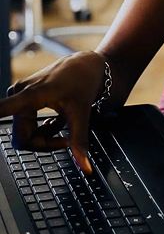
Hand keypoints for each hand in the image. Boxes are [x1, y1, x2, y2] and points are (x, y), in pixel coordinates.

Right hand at [0, 51, 107, 171]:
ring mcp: (19, 98)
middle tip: (65, 141)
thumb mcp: (82, 113)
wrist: (86, 65)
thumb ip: (79, 141)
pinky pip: (27, 128)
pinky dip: (44, 131)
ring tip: (63, 126)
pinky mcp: (22, 100)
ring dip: (45, 138)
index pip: (0, 110)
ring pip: (25, 135)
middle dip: (44, 144)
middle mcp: (19, 95)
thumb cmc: (82, 82)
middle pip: (22, 138)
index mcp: (30, 96)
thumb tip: (85, 168)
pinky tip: (57, 122)